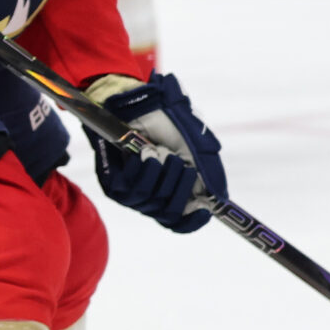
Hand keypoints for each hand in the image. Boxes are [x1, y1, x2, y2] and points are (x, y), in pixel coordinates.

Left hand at [85, 72, 226, 232]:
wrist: (141, 106)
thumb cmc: (170, 127)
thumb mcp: (197, 149)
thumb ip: (208, 175)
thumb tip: (217, 200)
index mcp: (172, 194)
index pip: (179, 222)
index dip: (192, 222)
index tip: (205, 211)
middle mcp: (151, 199)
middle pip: (168, 214)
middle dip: (179, 190)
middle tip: (183, 166)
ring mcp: (130, 194)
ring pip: (150, 201)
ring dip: (162, 176)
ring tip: (162, 153)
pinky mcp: (112, 184)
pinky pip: (130, 189)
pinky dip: (143, 170)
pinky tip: (145, 153)